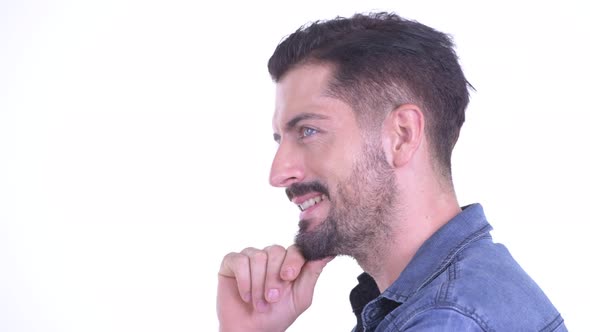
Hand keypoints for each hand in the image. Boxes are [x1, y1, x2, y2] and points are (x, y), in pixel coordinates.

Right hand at [217, 244, 332, 331]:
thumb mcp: (300, 296)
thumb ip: (312, 272)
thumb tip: (328, 251)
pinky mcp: (232, 262)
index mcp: (288, 261)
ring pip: (257, 257)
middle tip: (272, 299)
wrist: (250, 331)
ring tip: (258, 303)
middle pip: (275, 251)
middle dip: (273, 278)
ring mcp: (250, 256)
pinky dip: (244, 280)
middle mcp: (269, 256)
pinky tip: (245, 296)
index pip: (295, 248)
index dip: (292, 261)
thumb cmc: (277, 315)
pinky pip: (239, 260)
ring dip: (258, 285)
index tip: (288, 277)